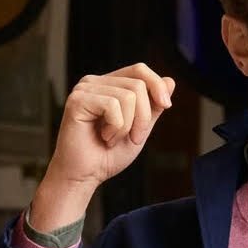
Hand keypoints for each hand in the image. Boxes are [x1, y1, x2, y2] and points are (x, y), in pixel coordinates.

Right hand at [30, 63, 175, 231]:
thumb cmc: (106, 155)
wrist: (84, 177)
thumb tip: (169, 80)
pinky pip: (113, 106)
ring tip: (112, 139)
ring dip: (128, 126)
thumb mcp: (139, 128)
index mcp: (108, 85)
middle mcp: (94, 82)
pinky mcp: (78, 100)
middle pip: (138, 84)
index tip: (166, 106)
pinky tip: (103, 137)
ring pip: (129, 95)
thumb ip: (153, 106)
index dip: (157, 85)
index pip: (139, 70)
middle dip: (143, 117)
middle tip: (132, 138)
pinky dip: (116, 128)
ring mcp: (84, 89)